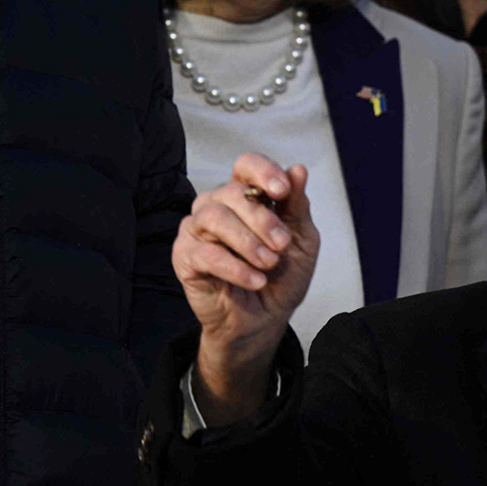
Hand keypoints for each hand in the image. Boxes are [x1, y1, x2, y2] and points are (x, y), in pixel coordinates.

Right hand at [171, 156, 318, 423]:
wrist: (265, 319)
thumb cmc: (282, 276)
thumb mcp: (301, 240)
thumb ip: (297, 206)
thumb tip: (298, 169)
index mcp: (246, 195)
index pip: (245, 166)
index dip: (262, 172)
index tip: (281, 190)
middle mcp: (217, 205)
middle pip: (232, 193)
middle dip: (262, 219)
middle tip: (282, 246)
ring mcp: (197, 229)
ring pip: (214, 218)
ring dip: (247, 242)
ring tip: (268, 264)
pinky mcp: (185, 256)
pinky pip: (205, 253)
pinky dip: (234, 267)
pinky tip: (255, 280)